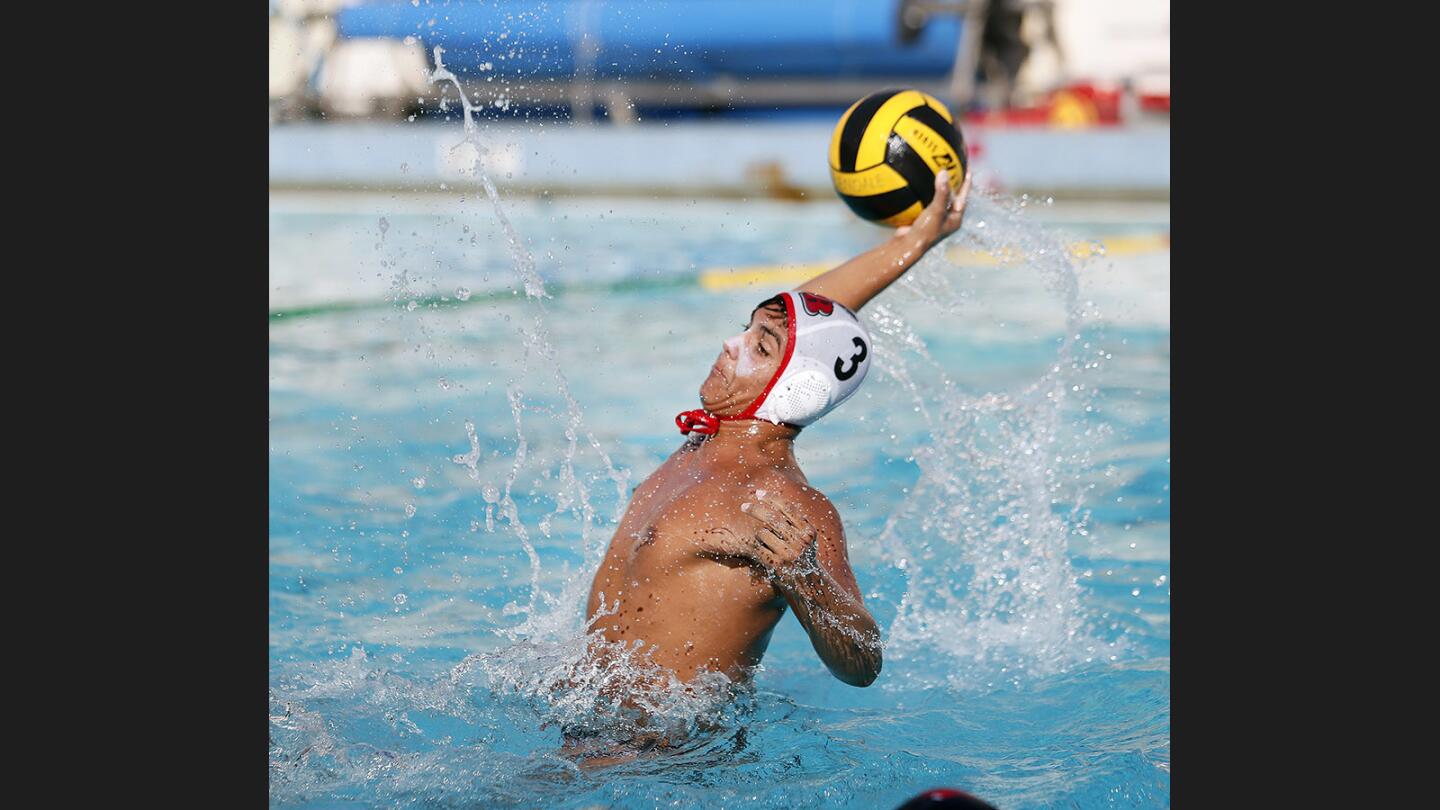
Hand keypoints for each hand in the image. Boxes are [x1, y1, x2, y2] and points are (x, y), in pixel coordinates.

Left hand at [698, 494, 820, 577]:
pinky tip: (752, 546)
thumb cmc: (804, 558)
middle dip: (755, 509)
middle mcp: (800, 542)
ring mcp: (788, 554)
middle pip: (772, 518)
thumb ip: (796, 522)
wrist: (808, 586)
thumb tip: (775, 499)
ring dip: (758, 535)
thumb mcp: (807, 539)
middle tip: (743, 506)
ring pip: (763, 533)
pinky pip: (757, 547)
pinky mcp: (776, 565)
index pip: (788, 508)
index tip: (759, 493)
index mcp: (808, 532)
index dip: (772, 498)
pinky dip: (752, 544)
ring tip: (765, 544)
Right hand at [894, 168, 972, 247]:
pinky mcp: (923, 217)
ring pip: (939, 198)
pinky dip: (925, 192)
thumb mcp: (936, 210)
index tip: (968, 169)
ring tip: (938, 172)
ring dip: (939, 187)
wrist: (907, 245)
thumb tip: (944, 173)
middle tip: (954, 167)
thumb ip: (941, 192)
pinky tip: (920, 183)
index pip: (964, 196)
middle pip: (953, 196)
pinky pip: (926, 201)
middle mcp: (947, 218)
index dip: (966, 183)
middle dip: (954, 183)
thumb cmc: (926, 231)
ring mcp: (935, 218)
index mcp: (955, 218)